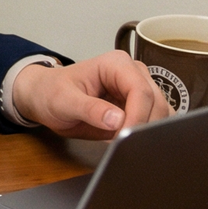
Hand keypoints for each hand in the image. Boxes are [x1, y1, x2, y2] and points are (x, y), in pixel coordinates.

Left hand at [12, 52, 172, 139]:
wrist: (45, 97)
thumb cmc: (51, 92)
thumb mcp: (64, 101)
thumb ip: (90, 110)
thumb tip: (117, 120)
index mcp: (116, 63)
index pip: (141, 91)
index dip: (137, 117)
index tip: (124, 136)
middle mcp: (133, 73)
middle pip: (157, 103)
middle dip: (144, 126)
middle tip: (125, 145)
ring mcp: (139, 89)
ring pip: (162, 114)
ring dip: (149, 131)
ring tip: (127, 144)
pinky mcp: (140, 106)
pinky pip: (155, 121)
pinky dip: (149, 134)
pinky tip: (132, 142)